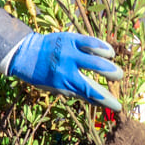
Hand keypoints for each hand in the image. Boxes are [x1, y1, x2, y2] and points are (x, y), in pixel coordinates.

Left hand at [7, 32, 122, 108]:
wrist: (25, 54)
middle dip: (112, 76)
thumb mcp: (56, 87)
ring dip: (109, 62)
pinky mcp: (69, 38)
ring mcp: (69, 52)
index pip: (90, 93)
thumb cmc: (43, 75)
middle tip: (118, 77)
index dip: (106, 101)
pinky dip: (102, 47)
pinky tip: (109, 52)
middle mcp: (67, 68)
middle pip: (96, 72)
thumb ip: (76, 92)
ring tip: (112, 62)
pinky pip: (90, 42)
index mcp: (64, 83)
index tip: (118, 106)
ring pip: (96, 57)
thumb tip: (99, 101)